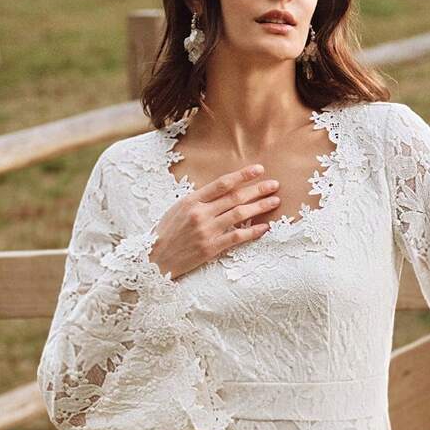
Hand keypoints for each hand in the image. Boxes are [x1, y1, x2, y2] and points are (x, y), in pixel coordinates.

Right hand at [148, 164, 280, 279]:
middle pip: (235, 197)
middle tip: (275, 185)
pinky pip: (237, 237)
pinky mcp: (211, 248)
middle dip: (257, 189)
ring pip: (239, 214)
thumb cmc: (165, 234)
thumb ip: (198, 201)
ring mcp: (206, 231)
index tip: (259, 169)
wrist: (154, 260)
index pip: (222, 184)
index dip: (242, 175)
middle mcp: (200, 213)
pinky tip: (265, 228)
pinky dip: (253, 231)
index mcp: (191, 200)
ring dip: (260, 207)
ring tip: (274, 202)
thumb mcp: (177, 210)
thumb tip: (220, 192)